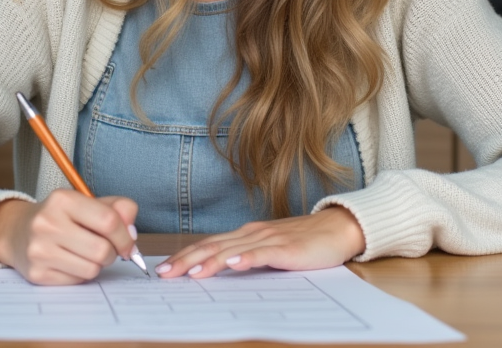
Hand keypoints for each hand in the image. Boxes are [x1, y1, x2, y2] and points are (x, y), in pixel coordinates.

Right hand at [0, 191, 138, 284]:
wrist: (17, 232)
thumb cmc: (61, 217)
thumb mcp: (88, 203)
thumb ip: (117, 209)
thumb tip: (132, 232)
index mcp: (63, 200)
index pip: (109, 221)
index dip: (126, 235)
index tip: (128, 242)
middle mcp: (47, 223)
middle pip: (103, 250)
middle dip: (112, 253)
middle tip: (105, 248)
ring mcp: (39, 250)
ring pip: (92, 269)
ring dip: (97, 265)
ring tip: (85, 253)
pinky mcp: (37, 274)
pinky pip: (77, 281)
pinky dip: (81, 274)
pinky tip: (69, 262)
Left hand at [155, 205, 365, 279]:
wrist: (337, 228)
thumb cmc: (305, 242)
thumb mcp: (270, 250)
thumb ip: (247, 257)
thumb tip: (221, 270)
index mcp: (246, 234)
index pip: (209, 244)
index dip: (185, 256)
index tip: (164, 268)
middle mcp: (252, 233)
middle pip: (213, 246)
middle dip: (186, 260)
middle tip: (164, 274)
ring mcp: (269, 239)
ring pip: (232, 250)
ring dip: (208, 261)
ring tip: (189, 273)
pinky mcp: (287, 248)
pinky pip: (263, 253)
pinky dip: (246, 258)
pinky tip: (233, 264)